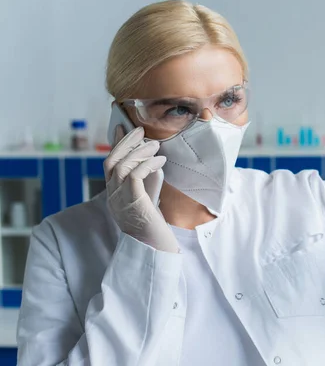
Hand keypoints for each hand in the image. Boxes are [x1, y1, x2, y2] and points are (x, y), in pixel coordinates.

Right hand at [103, 126, 178, 252]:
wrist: (155, 249)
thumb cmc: (154, 226)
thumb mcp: (147, 199)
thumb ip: (146, 182)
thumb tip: (153, 161)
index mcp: (114, 195)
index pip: (110, 165)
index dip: (116, 145)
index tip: (123, 129)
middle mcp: (113, 197)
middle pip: (111, 161)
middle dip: (125, 143)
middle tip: (139, 131)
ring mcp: (121, 200)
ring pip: (122, 166)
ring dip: (139, 151)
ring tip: (155, 144)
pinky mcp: (134, 202)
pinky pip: (135, 176)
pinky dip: (147, 164)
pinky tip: (160, 160)